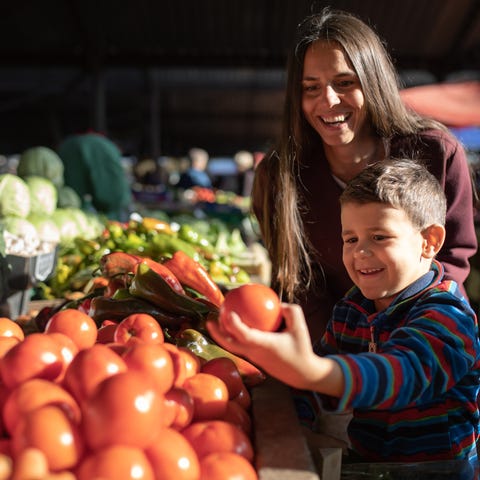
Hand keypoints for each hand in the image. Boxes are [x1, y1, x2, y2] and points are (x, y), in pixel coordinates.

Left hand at [207, 303, 336, 391]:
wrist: (302, 374)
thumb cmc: (301, 348)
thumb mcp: (300, 327)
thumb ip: (290, 311)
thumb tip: (278, 302)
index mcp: (264, 345)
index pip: (244, 335)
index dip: (234, 324)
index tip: (228, 312)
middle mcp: (255, 353)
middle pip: (229, 345)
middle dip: (216, 334)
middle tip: (209, 320)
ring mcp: (253, 358)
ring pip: (233, 346)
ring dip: (223, 335)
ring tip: (218, 321)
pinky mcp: (255, 360)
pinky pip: (241, 346)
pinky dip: (236, 337)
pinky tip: (238, 326)